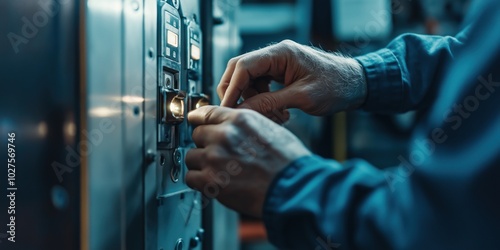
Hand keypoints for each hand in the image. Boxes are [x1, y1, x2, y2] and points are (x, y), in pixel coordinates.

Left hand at [185, 106, 310, 216]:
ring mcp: (214, 158)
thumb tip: (232, 128)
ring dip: (202, 164)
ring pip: (192, 156)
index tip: (194, 121)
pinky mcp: (210, 181)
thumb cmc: (288, 161)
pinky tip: (214, 182)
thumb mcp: (270, 129)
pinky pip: (191, 177)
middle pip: (197, 134)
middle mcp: (224, 135)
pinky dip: (200, 181)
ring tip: (219, 171)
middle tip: (219, 154)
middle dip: (206, 144)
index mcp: (240, 120)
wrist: (293, 187)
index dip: (199, 119)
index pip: (206, 113)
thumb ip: (245, 126)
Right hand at [217, 40, 366, 116]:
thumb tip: (243, 110)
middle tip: (240, 114)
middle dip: (238, 94)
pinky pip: (262, 87)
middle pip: (241, 71)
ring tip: (274, 117)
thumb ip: (269, 102)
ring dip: (255, 102)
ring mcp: (278, 65)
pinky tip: (279, 114)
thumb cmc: (337, 86)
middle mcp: (276, 56)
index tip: (227, 108)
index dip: (232, 88)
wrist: (356, 85)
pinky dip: (265, 102)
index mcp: (281, 54)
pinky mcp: (281, 75)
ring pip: (250, 82)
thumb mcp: (301, 98)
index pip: (243, 66)